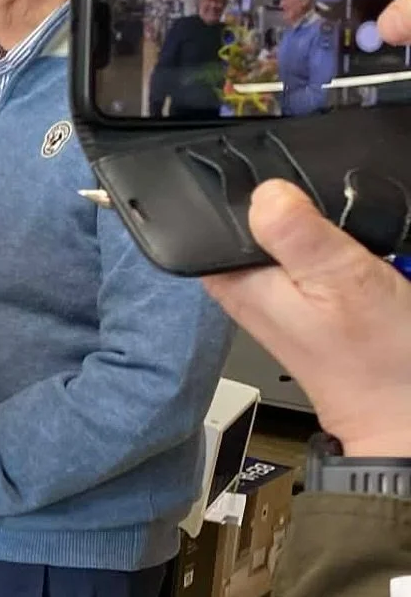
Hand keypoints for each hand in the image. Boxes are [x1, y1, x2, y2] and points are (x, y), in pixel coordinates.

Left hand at [205, 181, 410, 458]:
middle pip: (245, 217)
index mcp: (233, 280)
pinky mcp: (307, 295)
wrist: (405, 408)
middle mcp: (246, 285)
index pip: (205, 216)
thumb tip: (264, 192)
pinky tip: (347, 252)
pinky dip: (326, 244)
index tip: (285, 192)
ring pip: (279, 230)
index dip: (240, 188)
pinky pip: (305, 250)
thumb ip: (295, 232)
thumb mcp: (339, 279)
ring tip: (339, 242)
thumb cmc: (375, 361)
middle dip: (284, 204)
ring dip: (309, 224)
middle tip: (325, 225)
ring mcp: (277, 290)